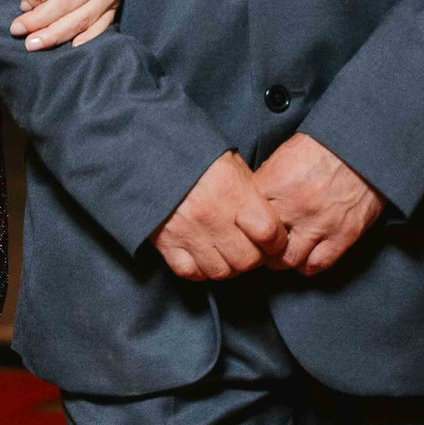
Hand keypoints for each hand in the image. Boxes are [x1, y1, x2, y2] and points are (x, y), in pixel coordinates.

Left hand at [11, 0, 121, 49]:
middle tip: (20, 31)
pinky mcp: (116, 1)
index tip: (22, 7)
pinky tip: (70, 46)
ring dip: (57, 34)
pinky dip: (86, 38)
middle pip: (70, 2)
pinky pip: (101, 24)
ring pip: (83, 17)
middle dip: (42, 21)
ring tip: (34, 43)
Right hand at [149, 150, 287, 279]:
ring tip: (226, 251)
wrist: (147, 152)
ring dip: (228, 266)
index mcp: (233, 193)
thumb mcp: (230, 162)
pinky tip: (203, 256)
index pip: (269, 234)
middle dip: (253, 256)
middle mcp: (213, 217)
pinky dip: (200, 269)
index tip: (273, 239)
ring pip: (221, 271)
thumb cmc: (194, 155)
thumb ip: (250, 191)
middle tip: (249, 246)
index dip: (277, 240)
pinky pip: (191, 273)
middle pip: (247, 260)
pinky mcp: (166, 243)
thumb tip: (268, 215)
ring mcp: (188, 233)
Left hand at [255, 133, 382, 274]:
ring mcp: (319, 223)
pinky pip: (317, 264)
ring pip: (288, 260)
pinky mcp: (343, 235)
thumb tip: (251, 202)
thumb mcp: (284, 155)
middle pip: (262, 244)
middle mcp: (294, 206)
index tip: (246, 226)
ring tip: (283, 251)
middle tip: (263, 243)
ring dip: (282, 259)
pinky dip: (308, 264)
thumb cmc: (322, 146)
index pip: (244, 217)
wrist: (362, 145)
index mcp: (275, 183)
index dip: (242, 225)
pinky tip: (306, 254)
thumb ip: (266, 182)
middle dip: (260, 246)